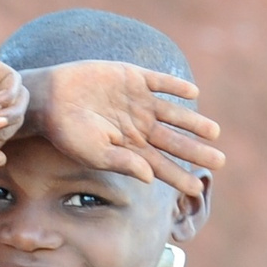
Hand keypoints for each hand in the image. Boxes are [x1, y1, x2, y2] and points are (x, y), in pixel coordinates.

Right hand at [26, 61, 222, 199]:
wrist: (47, 97)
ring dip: (193, 122)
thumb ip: (121, 163)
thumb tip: (149, 177)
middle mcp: (137, 125)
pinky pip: (160, 82)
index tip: (196, 188)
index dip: (178, 176)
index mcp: (129, 146)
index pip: (160, 164)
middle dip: (195, 151)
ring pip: (173, 113)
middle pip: (173, 140)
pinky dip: (176, 87)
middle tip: (219, 161)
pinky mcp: (132, 78)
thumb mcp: (92, 151)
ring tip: (213, 132)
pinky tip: (192, 94)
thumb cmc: (65, 130)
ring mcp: (137, 101)